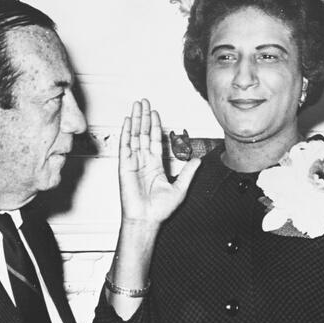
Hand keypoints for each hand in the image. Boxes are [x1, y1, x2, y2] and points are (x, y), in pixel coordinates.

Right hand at [118, 99, 198, 225]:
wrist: (147, 220)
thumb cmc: (159, 210)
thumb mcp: (180, 188)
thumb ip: (188, 172)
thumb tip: (198, 160)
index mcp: (155, 166)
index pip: (155, 140)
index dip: (155, 126)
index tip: (155, 114)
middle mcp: (144, 162)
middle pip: (143, 133)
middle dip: (144, 117)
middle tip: (144, 102)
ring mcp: (133, 162)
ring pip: (134, 136)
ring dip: (135, 120)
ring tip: (136, 105)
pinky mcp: (125, 166)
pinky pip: (125, 146)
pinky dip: (126, 133)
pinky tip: (127, 121)